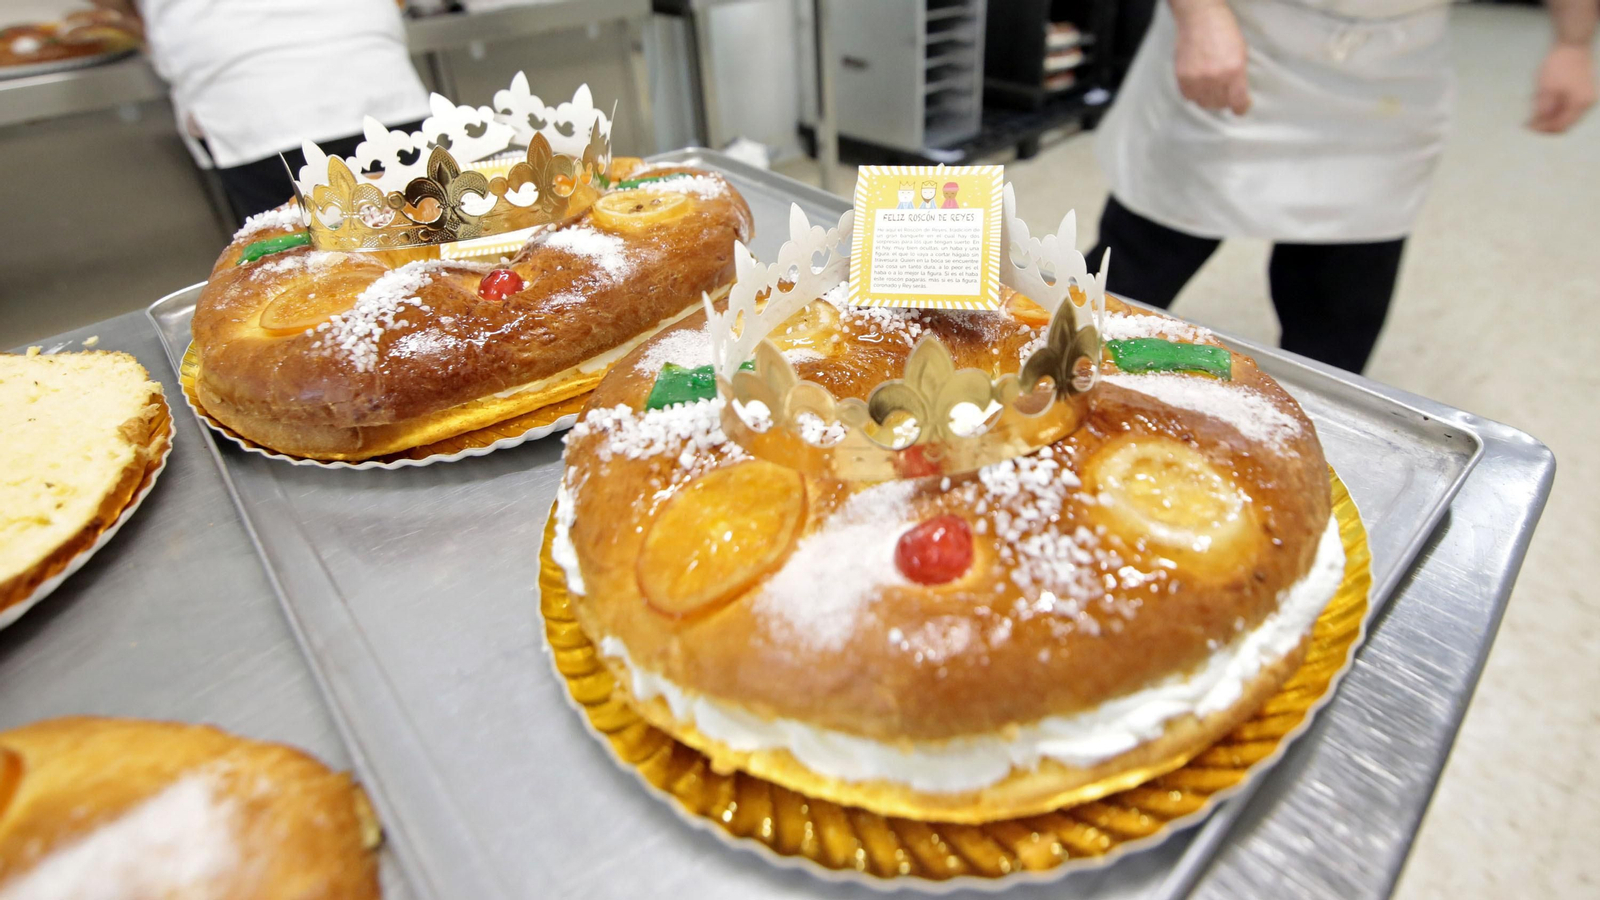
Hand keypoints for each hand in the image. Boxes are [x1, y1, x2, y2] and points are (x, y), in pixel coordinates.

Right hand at [1172, 0, 1250, 114]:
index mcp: (1234, 70)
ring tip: (1211, 88)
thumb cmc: (1223, 30)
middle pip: (1220, 105)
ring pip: (1204, 103)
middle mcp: (1215, 77)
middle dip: (1225, 100)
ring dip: (1209, 99)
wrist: (1199, 16)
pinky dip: (1194, 93)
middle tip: (1225, 92)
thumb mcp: (1240, 52)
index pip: (1238, 103)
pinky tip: (1199, 84)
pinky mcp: (1182, 77)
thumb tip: (1235, 95)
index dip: (1241, 107)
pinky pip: (1189, 96)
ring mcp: (1197, 78)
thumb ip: (1239, 76)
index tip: (1241, 107)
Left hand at [1529, 43, 1595, 133]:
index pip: (1560, 126)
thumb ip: (1543, 109)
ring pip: (1567, 118)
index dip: (1542, 129)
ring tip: (1535, 116)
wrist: (1572, 45)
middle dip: (1547, 127)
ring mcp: (1586, 99)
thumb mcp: (1546, 89)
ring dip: (1551, 119)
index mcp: (1580, 104)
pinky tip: (1544, 108)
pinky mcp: (1583, 94)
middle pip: (1565, 124)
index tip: (1527, 128)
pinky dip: (1556, 111)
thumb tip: (1536, 125)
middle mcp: (1587, 105)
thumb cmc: (1559, 65)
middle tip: (1530, 124)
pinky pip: (1569, 109)